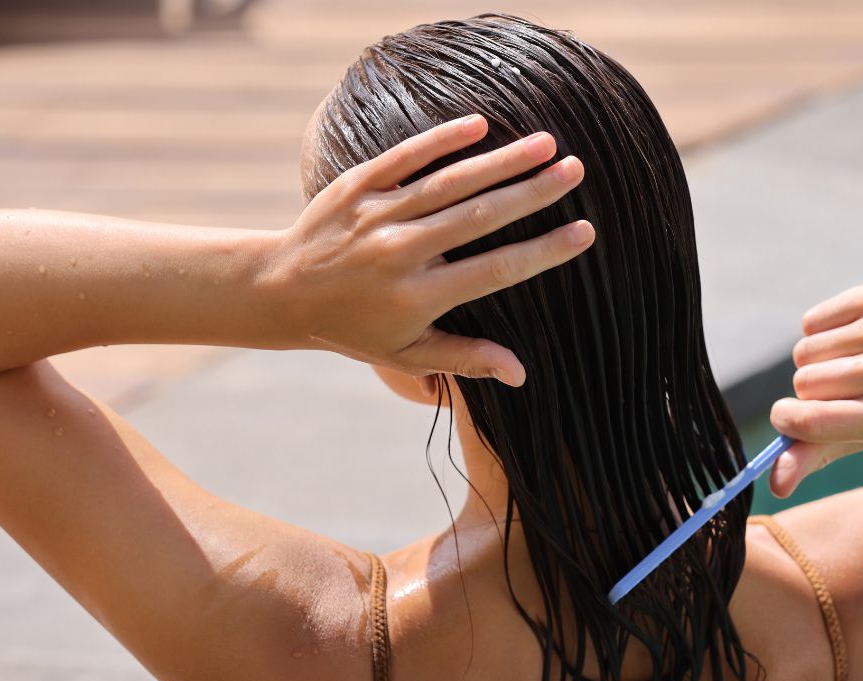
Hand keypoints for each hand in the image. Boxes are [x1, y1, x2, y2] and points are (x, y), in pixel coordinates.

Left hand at [265, 114, 591, 386]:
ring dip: (500, 160)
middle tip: (576, 171)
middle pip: (479, 218)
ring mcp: (377, 215)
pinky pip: (404, 157)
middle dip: (531, 193)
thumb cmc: (353, 328)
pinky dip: (441, 139)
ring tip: (545, 143)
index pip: (495, 271)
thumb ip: (465, 360)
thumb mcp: (406, 354)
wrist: (279, 291)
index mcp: (418, 297)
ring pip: (448, 183)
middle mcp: (400, 253)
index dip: (542, 252)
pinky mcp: (355, 185)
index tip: (583, 233)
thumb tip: (521, 374)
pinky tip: (480, 123)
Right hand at [769, 284, 862, 496]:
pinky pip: (812, 322)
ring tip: (844, 364)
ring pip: (805, 351)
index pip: (812, 420)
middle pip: (804, 382)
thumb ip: (815, 458)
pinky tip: (848, 339)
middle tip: (839, 390)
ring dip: (814, 361)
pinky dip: (820, 332)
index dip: (787, 419)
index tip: (787, 417)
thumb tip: (774, 486)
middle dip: (808, 389)